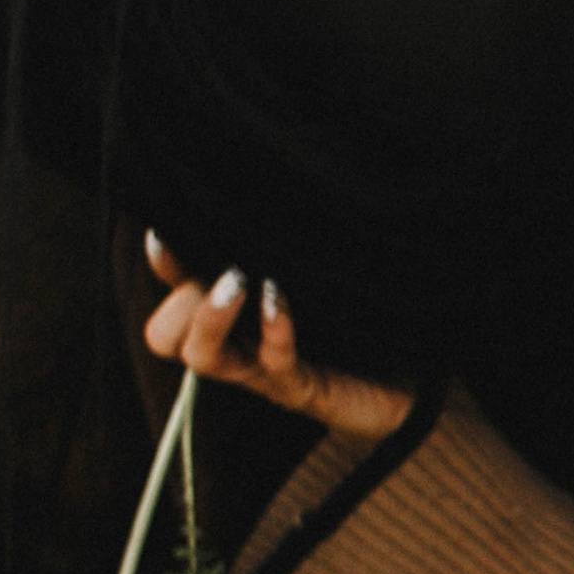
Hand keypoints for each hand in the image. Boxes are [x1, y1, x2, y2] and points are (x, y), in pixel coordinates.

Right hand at [142, 235, 416, 442]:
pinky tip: (279, 301)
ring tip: (238, 284)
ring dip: (210, 318)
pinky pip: (272, 365)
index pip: (172, 285)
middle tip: (220, 272)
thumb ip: (278, 236)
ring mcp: (263, 370)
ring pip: (201, 357)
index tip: (165, 230)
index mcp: (230, 308)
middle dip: (177, 301)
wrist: (410, 369)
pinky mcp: (300, 390)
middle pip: (163, 334)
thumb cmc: (357, 309)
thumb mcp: (313, 263)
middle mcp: (236, 341)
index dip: (162, 260)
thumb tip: (261, 183)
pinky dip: (273, 331)